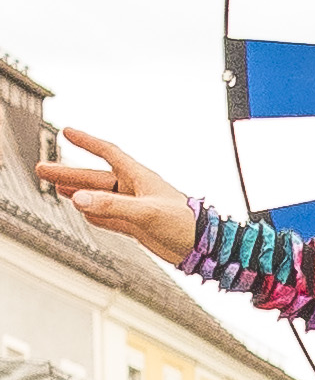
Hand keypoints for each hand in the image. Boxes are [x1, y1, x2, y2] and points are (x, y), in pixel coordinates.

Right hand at [34, 129, 198, 265]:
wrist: (205, 247)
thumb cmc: (185, 222)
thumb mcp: (145, 211)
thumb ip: (111, 206)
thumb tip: (80, 200)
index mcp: (139, 177)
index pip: (108, 152)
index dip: (88, 142)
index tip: (68, 132)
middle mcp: (135, 190)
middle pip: (95, 177)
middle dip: (69, 173)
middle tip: (43, 169)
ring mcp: (135, 208)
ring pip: (99, 197)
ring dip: (78, 192)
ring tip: (56, 188)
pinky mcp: (137, 226)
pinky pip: (110, 216)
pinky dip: (95, 213)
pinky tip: (84, 212)